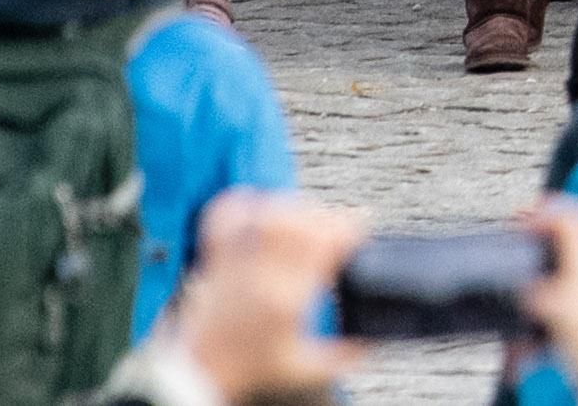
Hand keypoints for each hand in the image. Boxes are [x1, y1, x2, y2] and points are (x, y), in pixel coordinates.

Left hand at [161, 190, 370, 403]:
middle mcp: (259, 274)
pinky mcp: (217, 258)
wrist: (201, 374)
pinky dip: (248, 202)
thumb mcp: (306, 369)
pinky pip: (226, 214)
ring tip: (306, 219)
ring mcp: (235, 263)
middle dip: (326, 214)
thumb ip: (346, 353)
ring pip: (266, 212)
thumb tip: (375, 337)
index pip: (322, 241)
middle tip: (337, 226)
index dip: (350, 226)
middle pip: (297, 219)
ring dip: (294, 207)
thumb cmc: (250, 370)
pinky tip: (265, 209)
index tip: (362, 228)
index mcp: (285, 298)